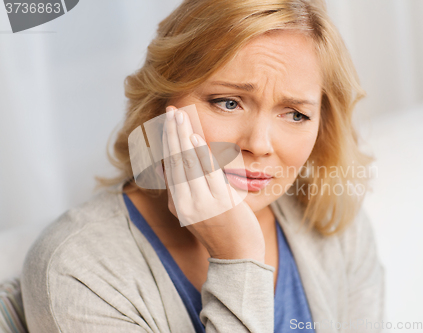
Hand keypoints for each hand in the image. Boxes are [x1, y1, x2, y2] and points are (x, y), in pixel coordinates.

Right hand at [161, 105, 265, 262]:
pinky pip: (208, 173)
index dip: (168, 141)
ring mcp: (202, 204)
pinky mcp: (221, 203)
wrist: (238, 254)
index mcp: (177, 204)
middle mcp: (185, 203)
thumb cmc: (221, 229)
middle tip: (171, 110)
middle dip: (173, 134)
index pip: (170, 165)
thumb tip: (180, 162)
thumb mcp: (195, 211)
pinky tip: (195, 137)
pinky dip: (200, 153)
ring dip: (183, 137)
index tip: (168, 120)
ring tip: (179, 116)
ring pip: (188, 164)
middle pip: (176, 161)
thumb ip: (186, 189)